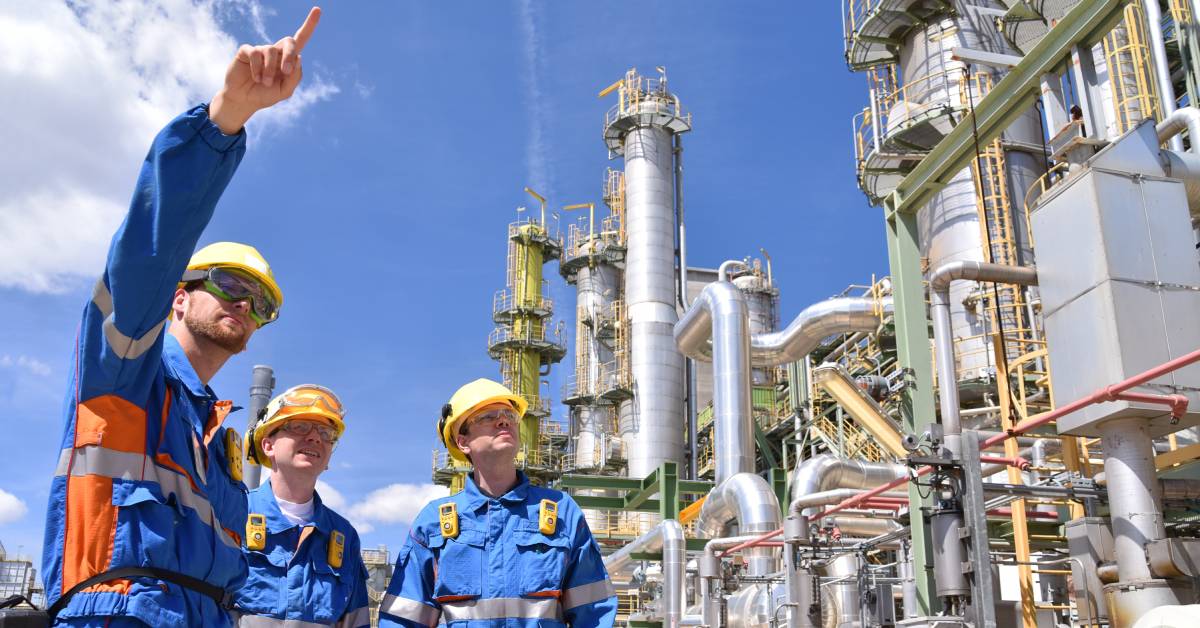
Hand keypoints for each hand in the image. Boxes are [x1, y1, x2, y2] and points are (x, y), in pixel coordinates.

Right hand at [210, 7, 321, 133]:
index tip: (318, 10)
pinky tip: (255, 78)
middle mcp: (276, 51)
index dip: (310, 25)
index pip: (301, 38)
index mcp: (288, 59)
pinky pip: (256, 54)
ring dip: (269, 70)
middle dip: (290, 55)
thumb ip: (295, 77)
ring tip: (264, 82)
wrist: (244, 100)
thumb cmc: (266, 95)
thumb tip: (299, 57)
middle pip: (290, 41)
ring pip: (271, 51)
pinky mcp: (247, 51)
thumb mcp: (285, 91)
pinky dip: (258, 68)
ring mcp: (261, 49)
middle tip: (286, 71)